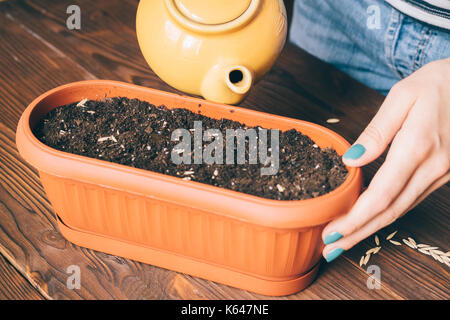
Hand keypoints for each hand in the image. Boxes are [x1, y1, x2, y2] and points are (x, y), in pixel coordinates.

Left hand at [322, 58, 449, 261]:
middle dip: (358, 233)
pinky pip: (412, 198)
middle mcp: (433, 167)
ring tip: (345, 239)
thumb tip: (351, 160)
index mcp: (418, 147)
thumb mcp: (403, 96)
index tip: (332, 233)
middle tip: (332, 249)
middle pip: (390, 211)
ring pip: (402, 209)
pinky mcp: (444, 173)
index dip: (355, 219)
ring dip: (371, 228)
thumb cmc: (438, 83)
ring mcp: (442, 173)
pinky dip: (388, 213)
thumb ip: (376, 131)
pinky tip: (371, 219)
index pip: (382, 195)